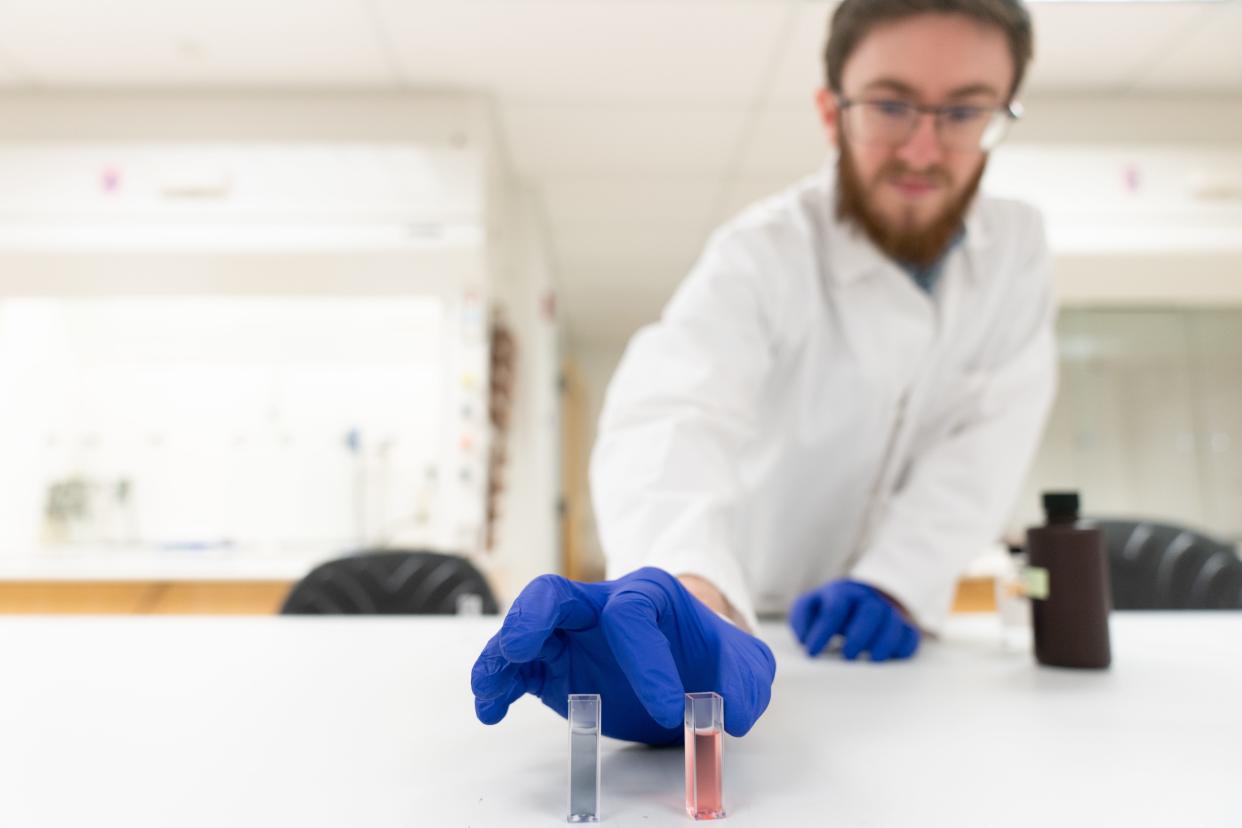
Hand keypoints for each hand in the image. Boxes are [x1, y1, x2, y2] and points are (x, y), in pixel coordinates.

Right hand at [470, 567, 776, 744]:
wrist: (688, 659)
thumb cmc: (709, 653)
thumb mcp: (744, 663)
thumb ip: (744, 683)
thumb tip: (729, 715)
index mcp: (649, 594)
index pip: (633, 614)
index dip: (648, 661)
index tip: (672, 708)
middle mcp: (600, 607)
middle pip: (556, 594)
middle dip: (534, 615)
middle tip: (522, 645)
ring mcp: (571, 636)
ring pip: (524, 629)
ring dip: (502, 654)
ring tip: (490, 685)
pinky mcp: (553, 667)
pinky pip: (517, 669)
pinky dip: (499, 685)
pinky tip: (491, 709)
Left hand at [789, 579, 919, 661]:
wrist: (860, 597)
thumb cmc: (829, 608)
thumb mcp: (809, 608)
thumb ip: (801, 620)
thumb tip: (806, 639)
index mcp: (842, 594)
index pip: (834, 610)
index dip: (823, 633)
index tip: (812, 652)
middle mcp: (868, 599)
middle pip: (871, 612)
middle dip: (859, 636)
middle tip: (847, 656)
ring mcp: (888, 612)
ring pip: (893, 623)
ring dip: (883, 643)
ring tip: (870, 660)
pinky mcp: (904, 627)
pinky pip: (910, 636)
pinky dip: (902, 649)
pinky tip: (889, 659)